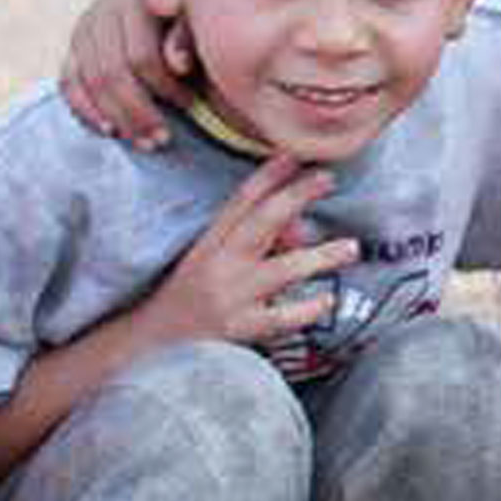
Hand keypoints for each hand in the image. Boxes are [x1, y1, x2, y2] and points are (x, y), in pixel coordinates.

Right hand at [61, 0, 194, 148]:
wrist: (168, 11)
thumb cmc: (192, 24)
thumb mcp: (199, 24)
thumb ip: (189, 38)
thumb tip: (178, 64)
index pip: (141, 55)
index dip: (165, 86)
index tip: (190, 105)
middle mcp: (104, 8)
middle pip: (112, 73)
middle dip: (138, 112)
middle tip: (163, 140)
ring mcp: (84, 29)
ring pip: (90, 82)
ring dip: (117, 119)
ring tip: (146, 144)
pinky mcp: (72, 49)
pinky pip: (69, 84)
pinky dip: (86, 111)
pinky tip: (110, 132)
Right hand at [138, 161, 356, 348]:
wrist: (150, 347)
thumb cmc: (190, 301)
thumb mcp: (213, 263)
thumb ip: (255, 244)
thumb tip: (304, 231)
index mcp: (210, 243)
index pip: (241, 201)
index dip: (268, 174)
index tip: (294, 153)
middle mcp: (219, 265)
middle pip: (262, 223)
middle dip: (296, 197)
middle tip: (327, 179)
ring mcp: (230, 298)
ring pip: (281, 270)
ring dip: (319, 257)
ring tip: (351, 247)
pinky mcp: (239, 331)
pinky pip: (280, 317)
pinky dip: (307, 308)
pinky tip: (327, 300)